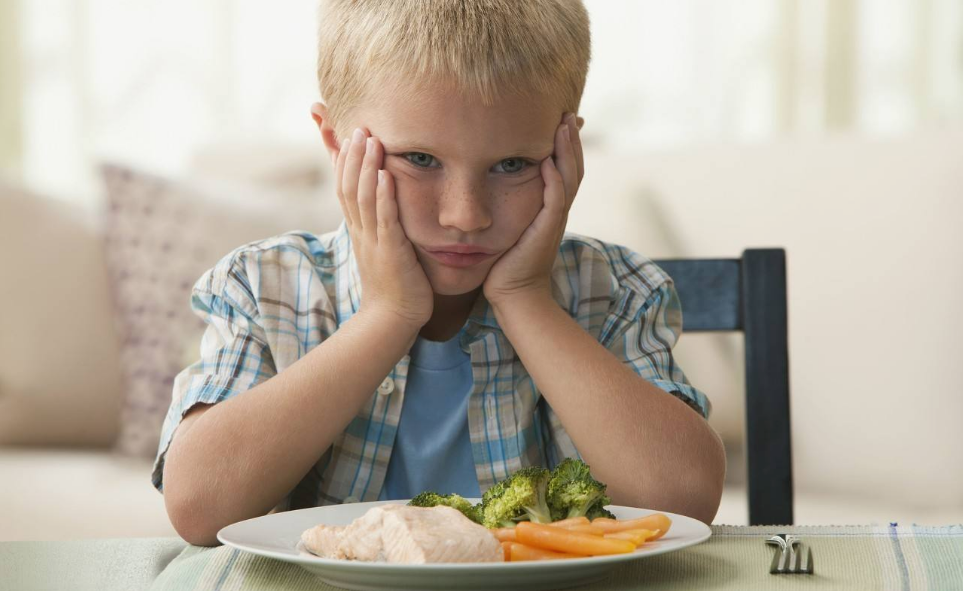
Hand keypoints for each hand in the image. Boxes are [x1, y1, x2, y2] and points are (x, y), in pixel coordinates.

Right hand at [334, 128, 433, 327]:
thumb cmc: (394, 285)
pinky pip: (384, 220)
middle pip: (348, 187)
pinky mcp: (390, 252)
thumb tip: (383, 205)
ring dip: (365, 168)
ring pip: (363, 198)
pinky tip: (386, 176)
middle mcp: (361, 232)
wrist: (391, 320)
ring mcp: (373, 241)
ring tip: (370, 140)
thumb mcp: (383, 248)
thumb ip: (381, 224)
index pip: (344, 188)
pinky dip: (384, 197)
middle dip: (352, 156)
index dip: (342, 160)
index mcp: (359, 230)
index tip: (346, 133)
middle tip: (358, 127)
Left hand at [483, 113, 583, 306]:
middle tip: (569, 113)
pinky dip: (554, 180)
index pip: (564, 169)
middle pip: (573, 168)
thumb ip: (508, 206)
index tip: (560, 119)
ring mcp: (554, 221)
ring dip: (567, 151)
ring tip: (564, 126)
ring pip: (569, 179)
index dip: (565, 145)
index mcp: (549, 208)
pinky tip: (548, 160)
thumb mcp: (508, 226)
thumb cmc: (505, 264)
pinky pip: (555, 201)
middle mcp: (557, 211)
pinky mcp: (546, 232)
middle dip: (571, 140)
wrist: (513, 295)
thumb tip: (490, 183)